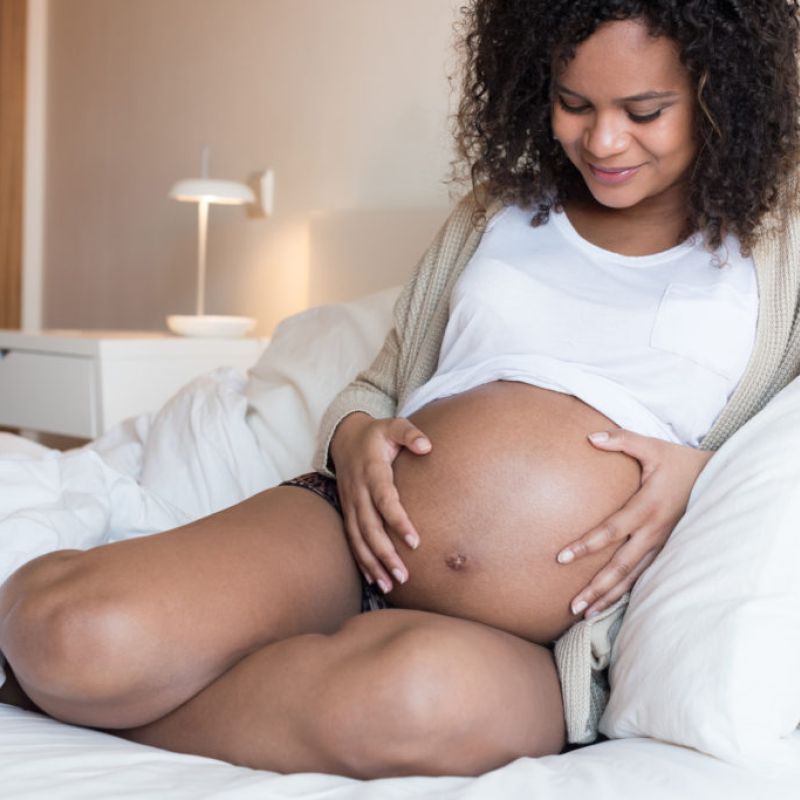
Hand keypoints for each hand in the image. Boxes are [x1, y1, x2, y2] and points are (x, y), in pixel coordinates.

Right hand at [330, 413, 431, 594]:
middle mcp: (358, 491)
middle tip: (404, 575)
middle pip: (370, 527)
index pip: (384, 500)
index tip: (414, 542)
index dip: (398, 521)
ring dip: (373, 563)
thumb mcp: (393, 426)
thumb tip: (427, 446)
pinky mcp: (348, 512)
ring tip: (390, 585)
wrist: (344, 438)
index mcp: (372, 471)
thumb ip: (410, 433)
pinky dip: (361, 561)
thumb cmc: (376, 435)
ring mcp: (350, 504)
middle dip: (385, 554)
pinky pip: (352, 541)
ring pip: (359, 539)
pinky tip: (374, 580)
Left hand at [556, 429, 713, 620]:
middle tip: (572, 606)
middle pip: (620, 566)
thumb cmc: (680, 462)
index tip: (561, 558)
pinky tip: (609, 606)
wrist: (719, 479)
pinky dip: (626, 593)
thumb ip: (622, 440)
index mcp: (646, 508)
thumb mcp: (653, 446)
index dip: (586, 545)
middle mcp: (653, 532)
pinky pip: (644, 576)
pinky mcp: (667, 551)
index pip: (611, 531)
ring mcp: (662, 545)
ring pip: (632, 578)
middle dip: (596, 588)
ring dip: (609, 598)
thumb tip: (590, 437)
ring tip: (585, 615)